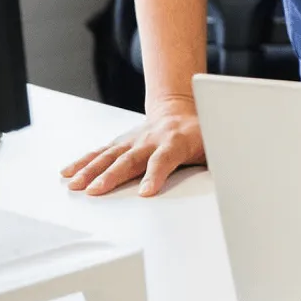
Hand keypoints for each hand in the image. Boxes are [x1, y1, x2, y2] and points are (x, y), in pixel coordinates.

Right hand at [60, 96, 205, 197]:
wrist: (180, 108)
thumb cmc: (200, 133)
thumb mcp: (216, 147)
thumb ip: (219, 162)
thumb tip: (231, 179)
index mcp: (178, 142)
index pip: (164, 159)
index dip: (155, 175)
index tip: (145, 192)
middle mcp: (153, 138)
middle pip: (131, 158)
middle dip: (113, 175)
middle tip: (97, 191)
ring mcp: (135, 139)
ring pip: (111, 154)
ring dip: (92, 170)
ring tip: (76, 185)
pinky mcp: (122, 142)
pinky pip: (100, 152)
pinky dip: (83, 161)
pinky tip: (68, 172)